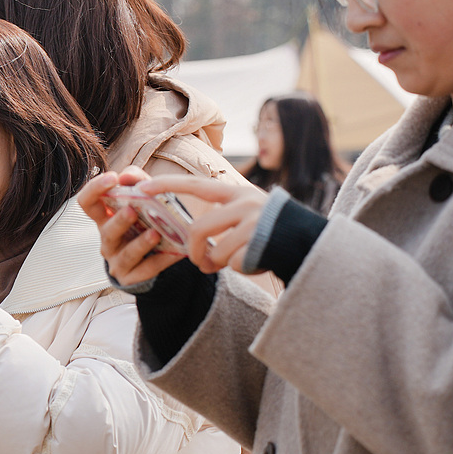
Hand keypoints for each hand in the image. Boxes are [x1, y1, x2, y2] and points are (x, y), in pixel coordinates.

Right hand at [78, 167, 182, 285]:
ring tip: (155, 234)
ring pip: (126, 254)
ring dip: (140, 244)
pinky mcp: (132, 277)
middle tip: (131, 210)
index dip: (95, 189)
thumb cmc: (143, 221)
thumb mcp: (140, 198)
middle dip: (119, 221)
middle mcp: (107, 239)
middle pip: (107, 230)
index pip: (87, 202)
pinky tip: (175, 253)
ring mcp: (117, 260)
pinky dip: (161, 261)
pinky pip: (147, 269)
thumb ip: (135, 181)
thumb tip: (127, 175)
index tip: (112, 178)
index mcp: (104, 217)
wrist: (149, 256)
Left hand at [137, 175, 268, 273]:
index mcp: (237, 193)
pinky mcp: (261, 244)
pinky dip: (238, 269)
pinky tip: (254, 262)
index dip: (166, 185)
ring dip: (218, 264)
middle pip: (199, 228)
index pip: (195, 184)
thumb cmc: (271, 231)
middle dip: (194, 251)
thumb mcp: (247, 212)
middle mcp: (245, 203)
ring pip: (216, 251)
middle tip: (199, 263)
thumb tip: (188, 237)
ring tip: (230, 263)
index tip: (141, 188)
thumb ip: (221, 215)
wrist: (311, 244)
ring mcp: (254, 223)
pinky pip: (234, 263)